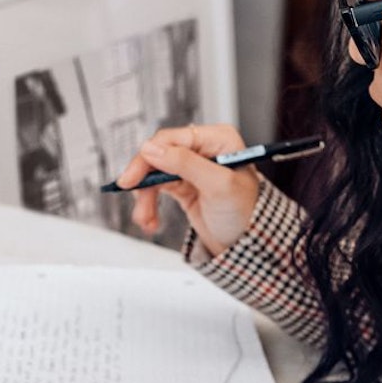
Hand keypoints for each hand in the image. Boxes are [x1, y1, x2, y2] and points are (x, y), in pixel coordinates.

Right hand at [114, 124, 260, 256]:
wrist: (248, 243)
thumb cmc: (245, 212)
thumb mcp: (218, 185)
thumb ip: (186, 164)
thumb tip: (152, 149)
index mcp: (217, 139)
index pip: (172, 139)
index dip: (149, 157)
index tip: (133, 178)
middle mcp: (203, 149)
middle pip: (159, 155)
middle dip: (145, 181)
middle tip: (134, 198)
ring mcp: (191, 168)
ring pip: (154, 175)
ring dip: (146, 198)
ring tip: (146, 219)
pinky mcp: (183, 185)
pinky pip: (157, 190)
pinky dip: (150, 205)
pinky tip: (151, 220)